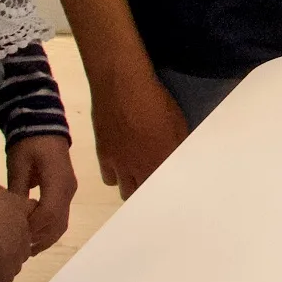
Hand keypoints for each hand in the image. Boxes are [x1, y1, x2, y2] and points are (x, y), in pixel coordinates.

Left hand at [14, 134, 78, 255]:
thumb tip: (11, 217)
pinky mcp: (66, 192)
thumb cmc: (29, 143)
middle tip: (18, 250)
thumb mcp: (19, 165)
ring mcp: (69, 192)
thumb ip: (17, 191)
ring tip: (24, 248)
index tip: (15, 238)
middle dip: (39, 239)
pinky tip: (33, 235)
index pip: (49, 214)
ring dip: (45, 238)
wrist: (43, 125)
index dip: (33, 229)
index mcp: (58, 182)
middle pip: (58, 224)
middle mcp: (68, 191)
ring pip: (61, 224)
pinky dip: (48, 229)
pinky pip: (60, 217)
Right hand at [87, 64, 192, 193]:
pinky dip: (116, 175)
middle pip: (143, 195)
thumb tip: (179, 159)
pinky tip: (121, 165)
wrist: (122, 86)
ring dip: (132, 185)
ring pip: (125, 190)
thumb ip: (178, 147)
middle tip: (154, 181)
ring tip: (137, 174)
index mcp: (161, 161)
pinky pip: (109, 178)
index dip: (167, 191)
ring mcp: (119, 164)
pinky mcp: (103, 156)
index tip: (172, 189)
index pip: (164, 189)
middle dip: (149, 192)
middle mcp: (139, 168)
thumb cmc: (156, 101)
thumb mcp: (178, 123)